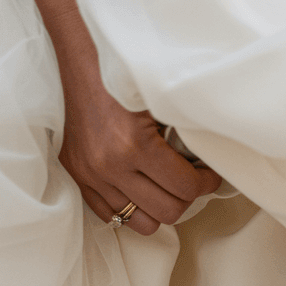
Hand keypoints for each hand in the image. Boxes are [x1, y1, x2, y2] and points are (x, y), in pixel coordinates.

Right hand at [60, 78, 222, 235]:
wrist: (78, 63)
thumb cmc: (123, 77)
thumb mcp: (158, 101)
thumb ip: (182, 135)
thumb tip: (207, 163)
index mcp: (133, 143)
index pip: (185, 187)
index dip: (205, 183)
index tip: (208, 175)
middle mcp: (110, 165)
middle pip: (168, 211)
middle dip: (186, 198)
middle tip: (190, 181)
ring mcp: (91, 175)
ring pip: (141, 223)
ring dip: (159, 209)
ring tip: (165, 190)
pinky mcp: (78, 177)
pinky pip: (111, 216)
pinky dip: (131, 210)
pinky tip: (141, 192)